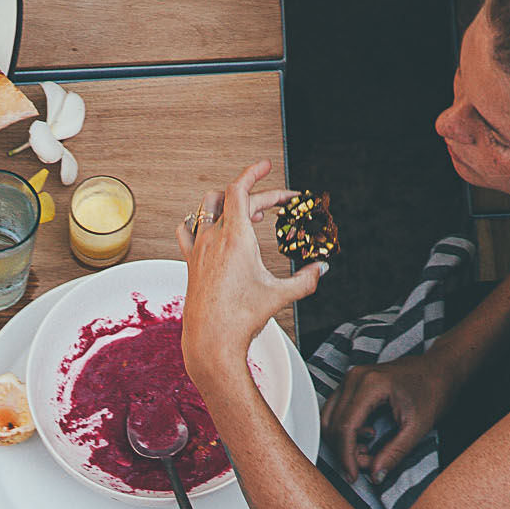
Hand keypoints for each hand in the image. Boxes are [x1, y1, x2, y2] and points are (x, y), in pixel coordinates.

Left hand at [178, 160, 325, 388]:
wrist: (211, 343)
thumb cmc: (241, 320)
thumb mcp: (280, 296)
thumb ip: (305, 279)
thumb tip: (322, 269)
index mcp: (235, 238)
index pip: (240, 189)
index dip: (253, 173)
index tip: (265, 165)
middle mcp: (213, 239)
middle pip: (231, 198)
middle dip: (257, 196)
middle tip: (277, 205)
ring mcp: (198, 250)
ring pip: (206, 208)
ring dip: (228, 203)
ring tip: (248, 213)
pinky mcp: (190, 263)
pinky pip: (188, 229)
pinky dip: (200, 220)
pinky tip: (210, 228)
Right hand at [323, 352, 448, 487]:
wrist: (441, 369)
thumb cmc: (434, 390)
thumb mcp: (417, 427)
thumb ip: (394, 453)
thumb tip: (375, 475)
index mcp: (370, 385)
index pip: (345, 428)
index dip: (346, 457)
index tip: (353, 475)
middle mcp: (355, 378)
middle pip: (332, 424)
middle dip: (345, 451)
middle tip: (365, 464)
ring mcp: (351, 379)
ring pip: (328, 419)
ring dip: (342, 442)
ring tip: (366, 450)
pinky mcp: (352, 383)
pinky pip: (335, 412)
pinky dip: (344, 431)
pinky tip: (365, 436)